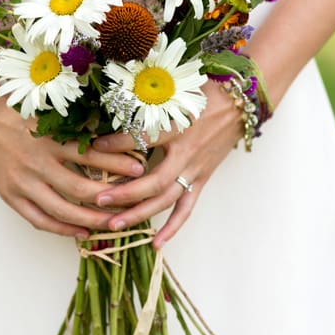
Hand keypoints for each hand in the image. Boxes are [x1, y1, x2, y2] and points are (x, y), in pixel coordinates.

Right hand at [0, 93, 145, 238]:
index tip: (139, 168)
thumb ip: (75, 126)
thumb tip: (112, 138)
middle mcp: (36, 163)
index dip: (116, 164)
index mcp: (49, 139)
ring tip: (113, 223)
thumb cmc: (19, 111)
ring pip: (61, 210)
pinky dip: (61, 228)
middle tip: (134, 203)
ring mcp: (21, 182)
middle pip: (80, 189)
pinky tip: (81, 232)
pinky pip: (39, 219)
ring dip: (90, 219)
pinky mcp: (10, 195)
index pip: (90, 156)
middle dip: (110, 199)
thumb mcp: (49, 113)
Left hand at [92, 81, 241, 248]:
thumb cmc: (206, 92)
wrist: (240, 103)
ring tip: (113, 225)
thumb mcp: (175, 92)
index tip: (94, 146)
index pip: (144, 139)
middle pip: (154, 181)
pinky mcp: (202, 179)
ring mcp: (196, 169)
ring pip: (166, 199)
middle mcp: (187, 153)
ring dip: (140, 214)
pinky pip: (186, 208)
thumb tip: (115, 106)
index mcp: (179, 127)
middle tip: (97, 199)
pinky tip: (156, 243)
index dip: (117, 144)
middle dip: (124, 193)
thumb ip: (148, 103)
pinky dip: (172, 227)